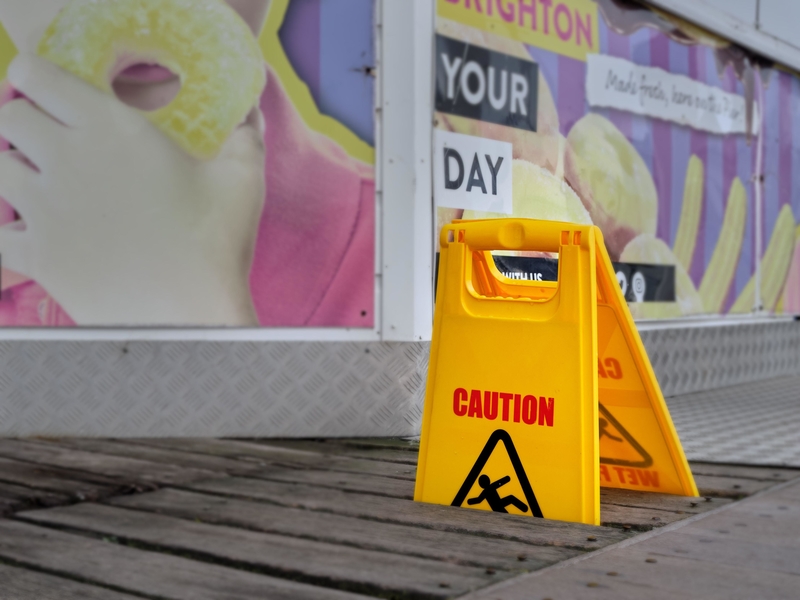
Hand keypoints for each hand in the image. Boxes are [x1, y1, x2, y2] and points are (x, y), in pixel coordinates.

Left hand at [0, 54, 265, 325]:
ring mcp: (43, 209)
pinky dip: (7, 228)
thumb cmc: (215, 241)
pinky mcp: (36, 255)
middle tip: (49, 136)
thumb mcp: (242, 179)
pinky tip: (32, 232)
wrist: (188, 316)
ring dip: (11, 167)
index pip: (37, 75)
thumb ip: (243, 134)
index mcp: (109, 128)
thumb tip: (250, 107)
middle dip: (22, 119)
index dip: (38, 76)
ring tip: (38, 182)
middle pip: (7, 116)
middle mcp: (65, 159)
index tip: (51, 87)